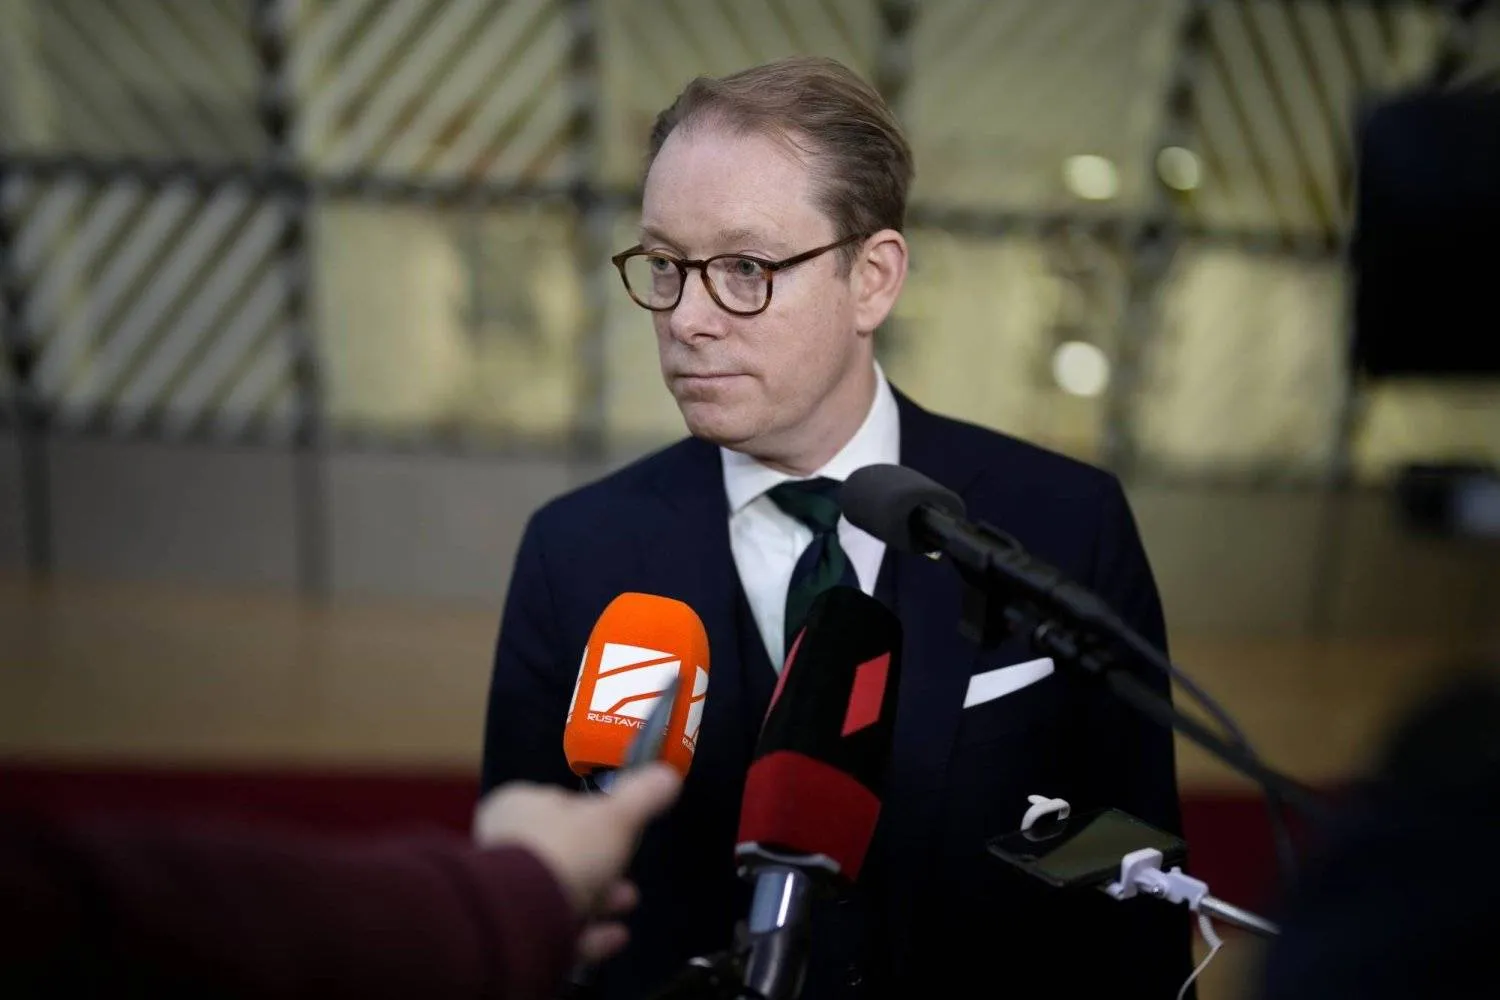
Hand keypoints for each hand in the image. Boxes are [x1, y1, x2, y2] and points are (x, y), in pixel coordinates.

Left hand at [473, 765, 681, 962]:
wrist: (525, 916)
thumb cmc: (568, 850)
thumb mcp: (615, 817)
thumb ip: (642, 796)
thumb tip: (667, 774)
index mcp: (516, 806)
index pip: (557, 802)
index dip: (591, 815)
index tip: (621, 827)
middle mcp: (503, 845)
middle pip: (562, 852)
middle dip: (602, 863)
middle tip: (628, 872)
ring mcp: (506, 892)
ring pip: (559, 892)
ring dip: (599, 898)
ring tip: (628, 901)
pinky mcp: (515, 931)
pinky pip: (556, 929)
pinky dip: (588, 932)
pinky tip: (615, 936)